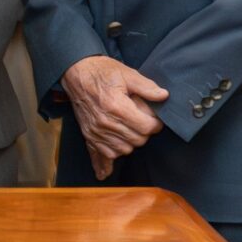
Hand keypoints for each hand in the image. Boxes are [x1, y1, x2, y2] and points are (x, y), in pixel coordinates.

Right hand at [62, 55, 169, 172]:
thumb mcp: (127, 74)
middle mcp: (105, 123)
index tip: (155, 119)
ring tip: (130, 130)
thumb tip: (164, 96)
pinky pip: (101, 155)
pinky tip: (107, 169)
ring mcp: (96, 132)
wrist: (77, 73)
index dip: (156, 124)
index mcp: (116, 107)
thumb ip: (147, 86)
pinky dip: (107, 160)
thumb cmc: (102, 72)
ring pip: (123, 150)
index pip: (146, 128)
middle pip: (137, 140)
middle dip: (145, 133)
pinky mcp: (89, 135)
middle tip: (143, 121)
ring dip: (131, 143)